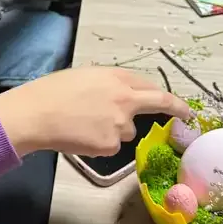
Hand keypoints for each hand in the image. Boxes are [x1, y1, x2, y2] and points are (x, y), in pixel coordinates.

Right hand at [0, 66, 190, 156]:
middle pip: (157, 103)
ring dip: (114, 129)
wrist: (37, 114)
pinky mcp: (110, 145)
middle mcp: (125, 100)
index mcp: (117, 79)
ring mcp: (120, 124)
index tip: (182, 104)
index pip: (151, 86)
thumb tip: (126, 96)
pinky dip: (99, 144)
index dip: (168, 96)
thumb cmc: (53, 92)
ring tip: (85, 123)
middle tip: (185, 115)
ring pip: (127, 130)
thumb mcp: (85, 76)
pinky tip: (81, 136)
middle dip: (175, 108)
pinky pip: (112, 147)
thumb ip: (110, 84)